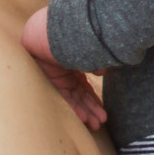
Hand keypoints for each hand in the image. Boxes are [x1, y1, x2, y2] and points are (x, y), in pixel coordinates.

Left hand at [22, 7, 106, 129]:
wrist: (52, 30)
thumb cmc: (73, 35)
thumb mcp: (88, 52)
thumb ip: (94, 63)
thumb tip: (101, 72)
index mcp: (74, 65)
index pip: (84, 88)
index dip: (94, 101)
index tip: (104, 113)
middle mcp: (65, 74)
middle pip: (79, 96)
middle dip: (91, 110)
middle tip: (101, 123)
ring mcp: (57, 78)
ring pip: (72, 99)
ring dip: (84, 112)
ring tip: (96, 125)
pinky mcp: (49, 82)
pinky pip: (62, 98)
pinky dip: (73, 108)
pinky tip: (84, 118)